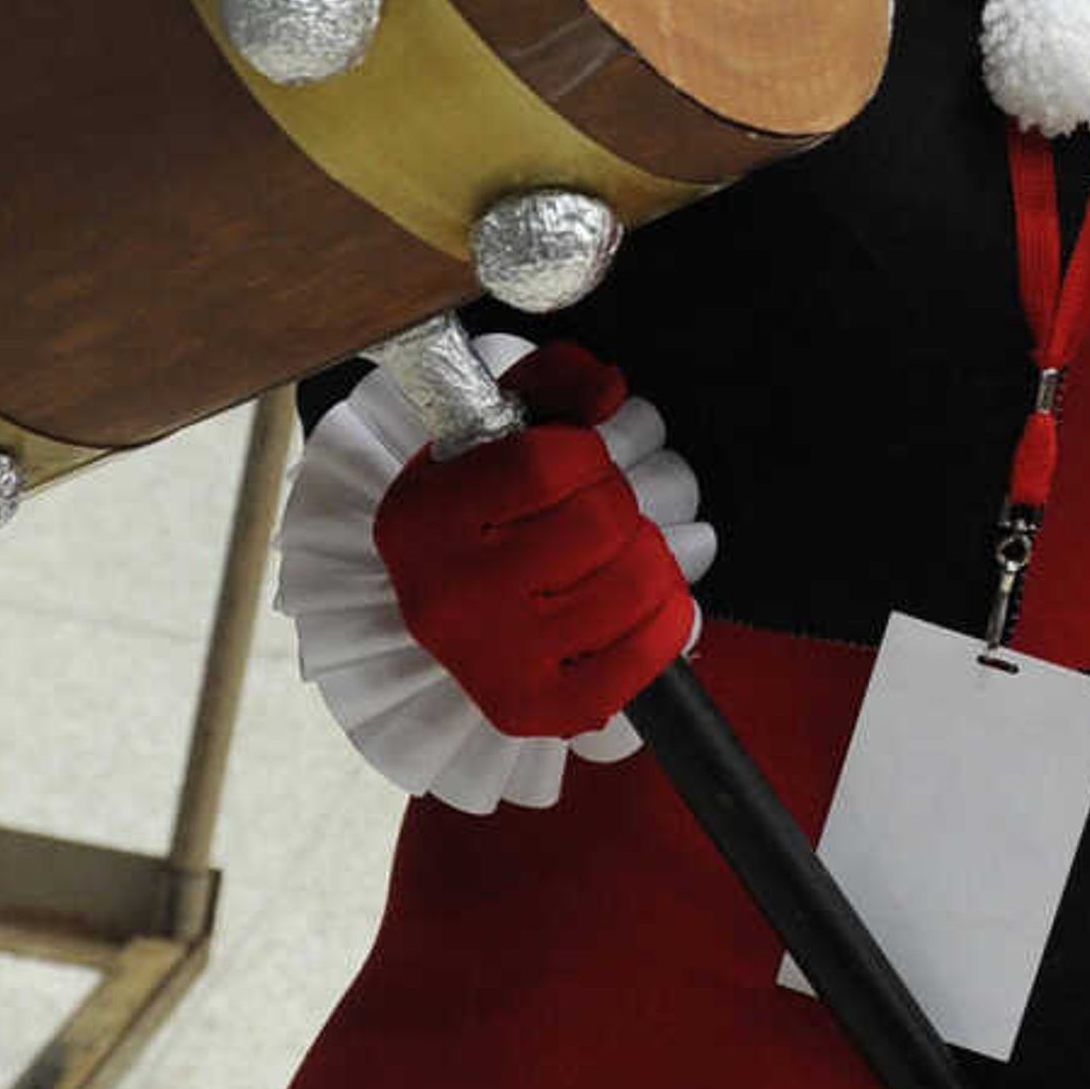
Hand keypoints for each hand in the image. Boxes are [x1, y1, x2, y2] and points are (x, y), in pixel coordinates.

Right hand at [371, 342, 694, 738]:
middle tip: (601, 511)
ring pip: (631, 584)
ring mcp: (488, 660)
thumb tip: (609, 389)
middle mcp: (444, 595)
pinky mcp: (532, 709)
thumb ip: (554, 379)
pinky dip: (668, 623)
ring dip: (649, 557)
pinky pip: (641, 661)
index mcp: (421, 518)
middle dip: (621, 502)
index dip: (586, 452)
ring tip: (622, 555)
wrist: (444, 610)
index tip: (578, 461)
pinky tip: (648, 604)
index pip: (547, 463)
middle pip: (601, 521)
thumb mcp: (494, 427)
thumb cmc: (481, 511)